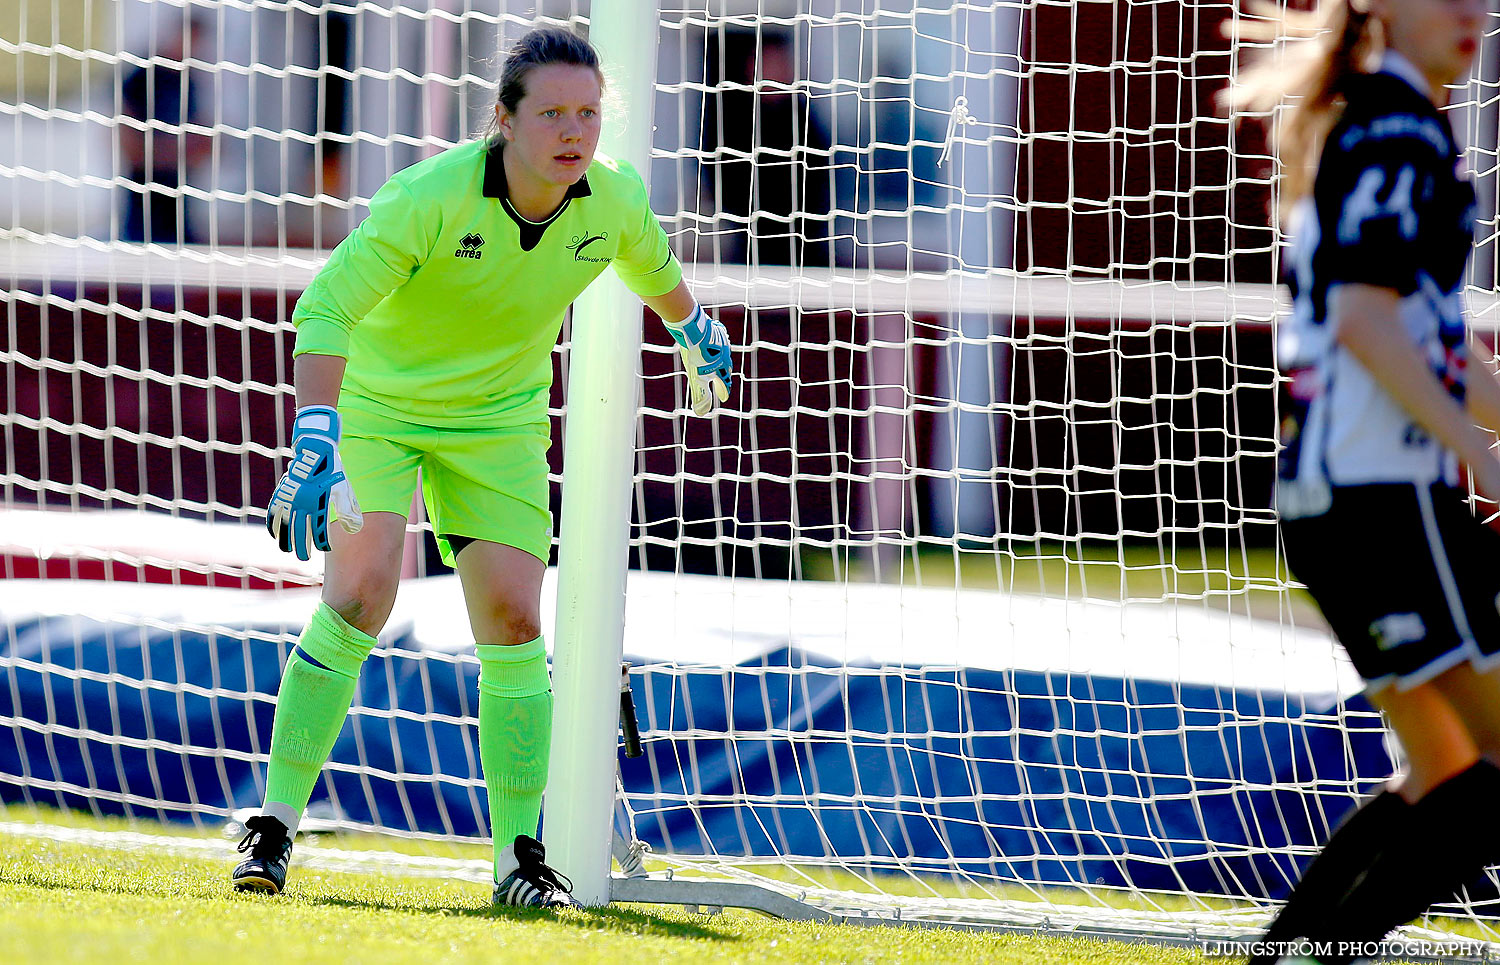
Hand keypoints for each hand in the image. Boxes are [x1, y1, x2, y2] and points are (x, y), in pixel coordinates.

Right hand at [266, 405, 362, 560]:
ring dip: (284, 539)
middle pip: (300, 531)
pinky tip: (274, 534)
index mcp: (319, 502)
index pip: (320, 529)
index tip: (325, 549)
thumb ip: (348, 510)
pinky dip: (273, 524)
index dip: (322, 541)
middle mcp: (303, 502)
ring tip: (286, 550)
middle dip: (302, 547)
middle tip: (303, 558)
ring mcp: (289, 498)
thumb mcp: (344, 489)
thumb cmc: (333, 471)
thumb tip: (354, 530)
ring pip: (284, 524)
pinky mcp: (281, 492)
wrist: (315, 450)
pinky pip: (273, 512)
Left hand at [663, 305, 733, 415]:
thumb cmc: (695, 355)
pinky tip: (710, 344)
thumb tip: (701, 413)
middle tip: (720, 381)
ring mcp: (722, 343)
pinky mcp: (717, 332)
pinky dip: (715, 345)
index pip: (725, 384)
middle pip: (726, 369)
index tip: (723, 398)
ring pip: (723, 354)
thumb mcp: (696, 378)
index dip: (723, 392)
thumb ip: (700, 395)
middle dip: (723, 376)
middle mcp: (726, 357)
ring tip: (714, 362)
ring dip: (719, 360)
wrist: (695, 330)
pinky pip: (719, 340)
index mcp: (722, 369)